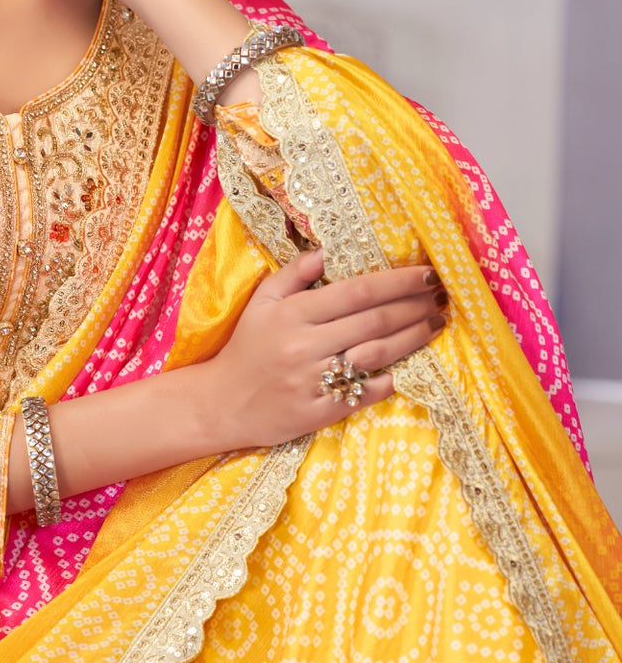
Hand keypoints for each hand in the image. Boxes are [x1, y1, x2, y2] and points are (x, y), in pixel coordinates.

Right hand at [191, 249, 447, 454]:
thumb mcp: (261, 302)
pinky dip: (388, 381)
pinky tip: (407, 369)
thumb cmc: (247, 348)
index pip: (358, 291)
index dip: (397, 281)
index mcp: (294, 313)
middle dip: (415, 306)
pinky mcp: (317, 411)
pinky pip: (363, 394)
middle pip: (375, 320)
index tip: (426, 274)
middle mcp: (306, 344)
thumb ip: (293, 274)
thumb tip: (328, 250)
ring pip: (376, 354)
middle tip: (441, 298)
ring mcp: (313, 380)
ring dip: (413, 339)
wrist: (221, 403)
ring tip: (435, 325)